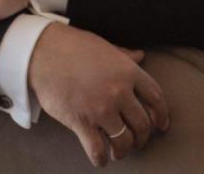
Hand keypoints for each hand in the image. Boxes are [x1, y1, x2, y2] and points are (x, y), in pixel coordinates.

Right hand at [29, 23, 168, 166]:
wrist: (42, 51)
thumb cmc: (72, 46)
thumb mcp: (103, 46)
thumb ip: (124, 55)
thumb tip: (141, 55)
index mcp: (127, 71)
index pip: (156, 98)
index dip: (161, 115)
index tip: (160, 125)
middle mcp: (119, 92)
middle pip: (143, 124)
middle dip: (142, 137)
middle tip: (137, 140)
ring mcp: (101, 109)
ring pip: (124, 141)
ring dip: (124, 150)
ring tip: (119, 151)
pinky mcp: (81, 122)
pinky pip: (98, 150)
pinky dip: (102, 158)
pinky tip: (101, 157)